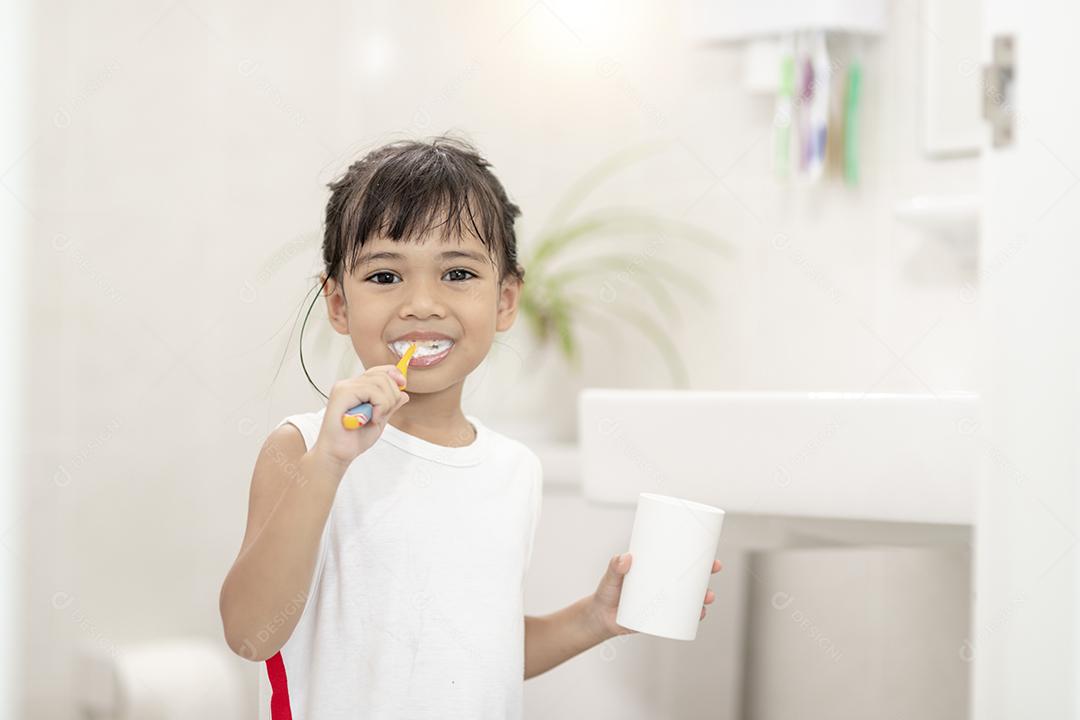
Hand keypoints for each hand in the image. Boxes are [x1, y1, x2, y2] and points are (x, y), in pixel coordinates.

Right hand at [312, 365, 408, 467]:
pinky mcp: (342, 394)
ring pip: (380, 382)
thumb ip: (390, 406)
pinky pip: (372, 391)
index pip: (378, 370)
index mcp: (356, 388)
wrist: (337, 454)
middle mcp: (348, 384)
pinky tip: (372, 419)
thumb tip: (404, 394)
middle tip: (384, 413)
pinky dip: (379, 406)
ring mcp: (344, 388)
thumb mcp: (379, 420)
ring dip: (385, 403)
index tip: (403, 385)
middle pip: (382, 375)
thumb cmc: (353, 440)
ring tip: (376, 418)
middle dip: (392, 395)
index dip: (393, 374)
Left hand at [587, 553, 722, 639]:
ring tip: (708, 596)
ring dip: (704, 596)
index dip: (697, 555)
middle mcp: (663, 584)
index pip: (679, 560)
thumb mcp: (611, 576)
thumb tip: (625, 558)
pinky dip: (694, 616)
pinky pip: (683, 617)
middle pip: (691, 577)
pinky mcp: (662, 618)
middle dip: (707, 572)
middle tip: (714, 568)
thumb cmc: (606, 592)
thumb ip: (615, 566)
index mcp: (655, 569)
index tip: (709, 551)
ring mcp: (664, 601)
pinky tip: (700, 614)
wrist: (600, 617)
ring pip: (691, 597)